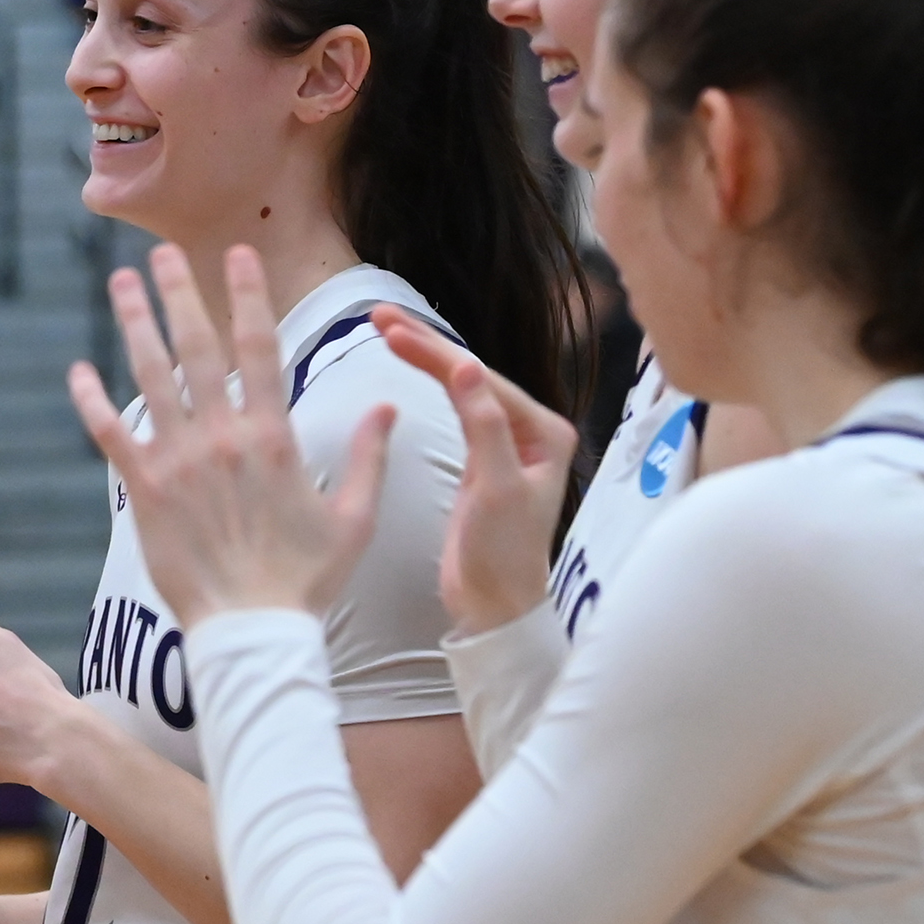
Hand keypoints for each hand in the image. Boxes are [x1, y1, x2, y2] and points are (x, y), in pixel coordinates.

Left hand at [69, 244, 393, 630]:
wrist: (252, 631)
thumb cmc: (306, 581)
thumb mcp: (354, 518)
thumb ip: (369, 457)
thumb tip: (389, 407)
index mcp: (275, 438)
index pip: (260, 348)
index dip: (247, 295)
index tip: (237, 254)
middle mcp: (223, 438)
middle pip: (198, 348)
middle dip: (180, 293)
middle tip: (162, 252)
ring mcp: (179, 462)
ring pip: (151, 377)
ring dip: (135, 325)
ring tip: (121, 284)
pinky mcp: (144, 492)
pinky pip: (112, 435)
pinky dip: (92, 401)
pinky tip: (78, 370)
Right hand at [373, 311, 575, 636]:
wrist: (495, 606)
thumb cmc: (503, 556)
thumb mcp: (495, 490)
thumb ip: (485, 429)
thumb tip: (469, 368)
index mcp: (545, 433)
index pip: (482, 381)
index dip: (435, 354)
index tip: (390, 332)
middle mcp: (531, 432)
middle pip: (472, 376)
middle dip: (426, 345)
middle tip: (378, 317)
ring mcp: (506, 445)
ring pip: (461, 388)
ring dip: (424, 359)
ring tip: (384, 330)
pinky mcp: (482, 462)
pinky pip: (454, 410)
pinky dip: (428, 386)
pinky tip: (410, 364)